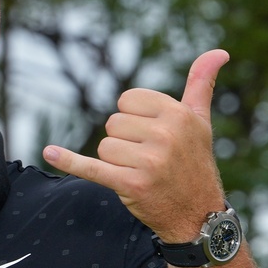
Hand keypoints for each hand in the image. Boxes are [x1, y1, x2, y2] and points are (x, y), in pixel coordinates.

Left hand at [43, 50, 229, 241]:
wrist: (197, 215)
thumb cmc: (194, 163)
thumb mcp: (200, 122)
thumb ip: (201, 84)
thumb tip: (219, 51)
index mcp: (178, 114)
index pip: (127, 100)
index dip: (134, 118)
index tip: (153, 135)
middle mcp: (165, 135)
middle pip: (113, 123)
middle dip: (124, 141)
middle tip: (151, 160)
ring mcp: (148, 161)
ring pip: (104, 146)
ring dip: (115, 162)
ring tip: (142, 173)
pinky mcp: (130, 184)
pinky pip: (91, 167)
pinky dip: (68, 161)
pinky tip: (49, 153)